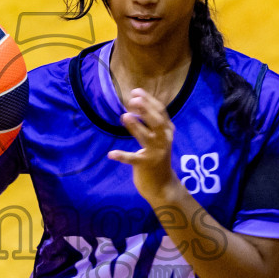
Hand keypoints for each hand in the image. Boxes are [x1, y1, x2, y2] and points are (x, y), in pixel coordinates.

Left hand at [108, 88, 182, 204]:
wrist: (162, 186)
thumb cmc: (156, 158)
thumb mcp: (159, 139)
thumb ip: (151, 123)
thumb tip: (136, 102)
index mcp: (167, 132)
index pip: (161, 112)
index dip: (149, 100)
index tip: (136, 91)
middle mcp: (164, 141)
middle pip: (158, 122)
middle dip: (146, 109)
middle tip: (132, 99)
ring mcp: (156, 153)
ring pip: (147, 138)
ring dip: (136, 127)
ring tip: (124, 116)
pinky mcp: (145, 165)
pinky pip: (133, 159)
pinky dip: (122, 156)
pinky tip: (111, 154)